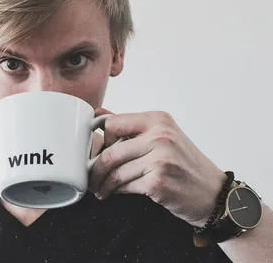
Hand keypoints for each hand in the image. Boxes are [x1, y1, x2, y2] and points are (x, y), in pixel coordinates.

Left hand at [89, 108, 227, 226]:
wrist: (215, 194)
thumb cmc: (186, 165)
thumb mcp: (162, 136)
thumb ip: (130, 125)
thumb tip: (99, 112)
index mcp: (158, 120)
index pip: (113, 123)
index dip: (104, 138)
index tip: (102, 150)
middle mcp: (160, 135)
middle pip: (111, 150)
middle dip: (96, 167)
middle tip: (92, 176)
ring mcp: (161, 158)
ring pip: (115, 170)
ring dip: (103, 182)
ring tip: (100, 188)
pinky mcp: (159, 181)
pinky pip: (125, 186)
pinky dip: (115, 191)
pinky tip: (113, 193)